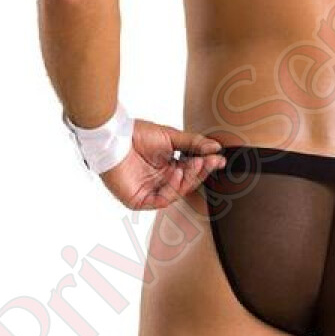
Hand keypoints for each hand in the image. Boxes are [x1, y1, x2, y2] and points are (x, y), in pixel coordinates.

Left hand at [98, 120, 225, 209]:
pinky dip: (172, 188)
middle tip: (210, 161)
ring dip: (188, 179)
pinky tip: (177, 173)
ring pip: (177, 193)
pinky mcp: (139, 200)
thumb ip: (193, 144)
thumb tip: (216, 147)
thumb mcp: (171, 137)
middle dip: (200, 172)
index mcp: (167, 167)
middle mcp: (159, 181)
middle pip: (186, 183)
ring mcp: (149, 191)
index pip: (191, 171)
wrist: (115, 137)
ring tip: (193, 164)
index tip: (219, 159)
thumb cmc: (137, 135)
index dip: (205, 166)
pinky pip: (161, 200)